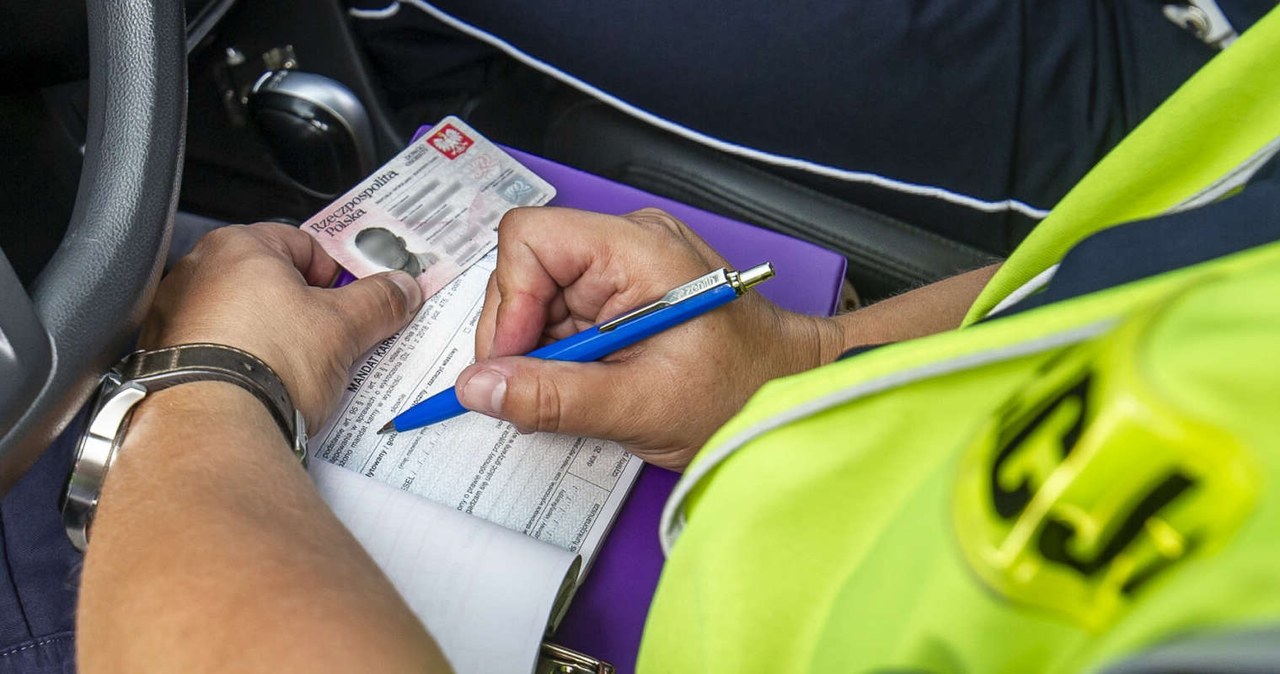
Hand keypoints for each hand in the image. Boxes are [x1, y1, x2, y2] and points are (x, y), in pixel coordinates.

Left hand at [139, 223, 424, 428]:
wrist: (213, 426)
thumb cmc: (265, 364)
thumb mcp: (343, 327)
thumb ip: (378, 301)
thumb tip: (400, 289)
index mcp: (238, 247)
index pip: (303, 244)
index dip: (337, 275)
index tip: (354, 302)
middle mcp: (196, 273)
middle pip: (270, 282)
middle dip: (305, 310)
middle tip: (333, 340)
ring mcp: (173, 317)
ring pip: (242, 319)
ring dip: (271, 338)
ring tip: (297, 372)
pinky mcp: (164, 360)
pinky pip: (216, 351)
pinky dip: (240, 364)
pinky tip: (262, 388)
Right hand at [456, 207, 842, 469]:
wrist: (789, 392)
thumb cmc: (742, 391)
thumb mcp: (641, 406)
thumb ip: (555, 396)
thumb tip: (479, 387)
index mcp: (637, 250)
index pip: (530, 240)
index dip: (508, 302)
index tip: (512, 362)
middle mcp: (626, 244)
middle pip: (526, 272)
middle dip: (521, 336)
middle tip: (541, 389)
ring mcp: (623, 266)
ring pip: (538, 299)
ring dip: (542, 351)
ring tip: (583, 388)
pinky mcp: (622, 291)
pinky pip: (562, 315)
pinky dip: (561, 354)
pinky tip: (591, 380)